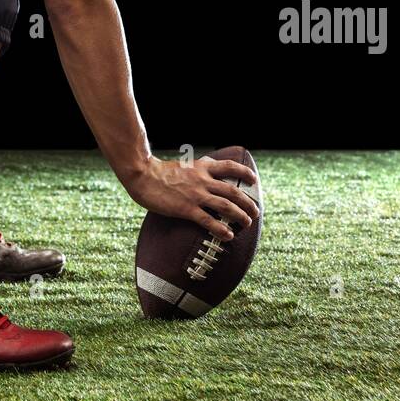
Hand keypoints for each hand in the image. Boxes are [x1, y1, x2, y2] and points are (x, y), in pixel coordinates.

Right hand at [124, 153, 258, 239]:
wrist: (143, 175)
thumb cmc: (160, 172)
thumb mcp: (184, 165)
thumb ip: (198, 171)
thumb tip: (207, 177)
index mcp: (202, 167)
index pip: (230, 167)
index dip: (244, 173)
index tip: (254, 179)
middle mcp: (203, 180)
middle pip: (233, 191)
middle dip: (248, 203)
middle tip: (255, 212)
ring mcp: (196, 195)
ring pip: (226, 206)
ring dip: (240, 216)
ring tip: (247, 224)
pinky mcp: (186, 209)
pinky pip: (209, 220)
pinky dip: (221, 229)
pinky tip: (228, 235)